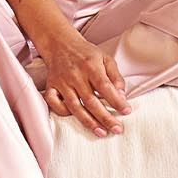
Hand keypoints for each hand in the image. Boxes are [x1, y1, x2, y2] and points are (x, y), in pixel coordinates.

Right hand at [31, 16, 128, 136]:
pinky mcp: (51, 86)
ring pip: (75, 106)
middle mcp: (75, 75)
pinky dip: (63, 113)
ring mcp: (61, 82)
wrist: (60, 44)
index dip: (116, 101)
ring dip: (89, 122)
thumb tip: (122, 95)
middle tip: (117, 129)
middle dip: (105, 117)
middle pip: (90, 101)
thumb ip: (115, 76)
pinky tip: (76, 118)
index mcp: (90, 66)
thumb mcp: (105, 58)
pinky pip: (55, 104)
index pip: (105, 87)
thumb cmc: (86, 54)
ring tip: (102, 132)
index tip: (127, 111)